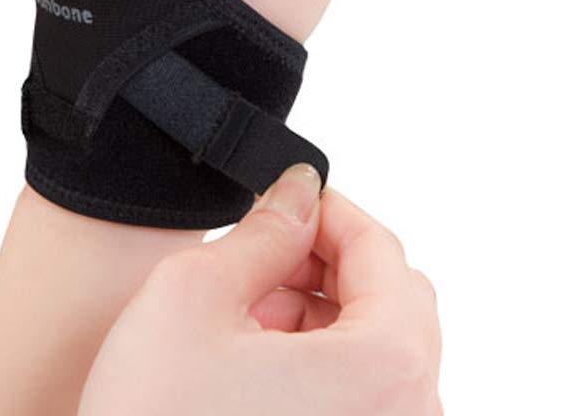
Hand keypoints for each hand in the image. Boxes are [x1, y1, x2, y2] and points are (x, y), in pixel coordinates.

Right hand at [78, 166, 441, 415]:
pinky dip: (320, 366)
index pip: (381, 250)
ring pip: (376, 348)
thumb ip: (264, 230)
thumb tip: (299, 191)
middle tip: (261, 263)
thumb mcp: (194, 295)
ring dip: (317, 317)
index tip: (285, 202)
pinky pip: (364, 396)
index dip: (326, 211)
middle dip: (324, 266)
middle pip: (391, 299)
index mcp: (384, 370)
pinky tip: (256, 369)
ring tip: (245, 324)